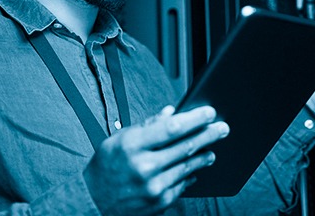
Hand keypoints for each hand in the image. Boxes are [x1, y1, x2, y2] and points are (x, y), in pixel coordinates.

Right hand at [83, 105, 228, 214]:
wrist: (92, 201)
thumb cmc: (106, 166)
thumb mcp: (119, 139)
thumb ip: (147, 125)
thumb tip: (172, 112)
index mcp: (132, 145)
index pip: (172, 128)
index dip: (195, 118)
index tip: (209, 112)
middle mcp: (144, 166)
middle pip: (186, 146)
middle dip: (209, 134)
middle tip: (223, 128)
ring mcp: (153, 186)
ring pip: (189, 166)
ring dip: (204, 155)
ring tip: (212, 148)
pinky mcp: (160, 202)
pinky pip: (183, 184)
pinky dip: (191, 174)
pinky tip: (196, 168)